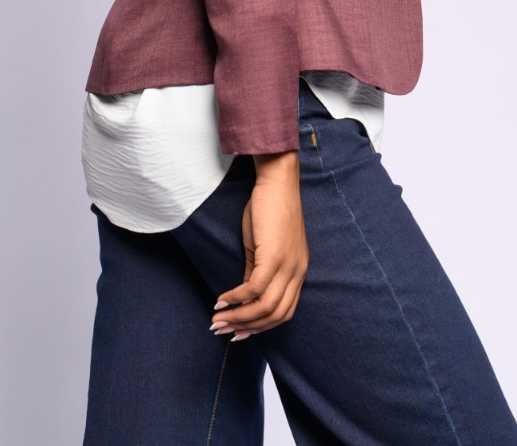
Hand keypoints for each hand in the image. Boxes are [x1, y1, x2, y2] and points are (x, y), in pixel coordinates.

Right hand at [210, 151, 307, 339]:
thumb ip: (257, 272)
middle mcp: (298, 272)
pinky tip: (221, 300)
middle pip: (275, 316)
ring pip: (264, 307)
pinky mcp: (274, 256)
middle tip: (222, 330)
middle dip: (247, 328)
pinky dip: (236, 298)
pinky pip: (254, 287)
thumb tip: (243, 296)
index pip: (284, 312)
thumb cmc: (270, 209)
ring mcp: (288, 266)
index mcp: (299, 271)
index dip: (261, 327)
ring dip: (239, 317)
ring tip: (217, 320)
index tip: (239, 333)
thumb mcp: (265, 247)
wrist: (277, 182)